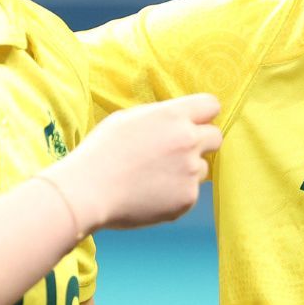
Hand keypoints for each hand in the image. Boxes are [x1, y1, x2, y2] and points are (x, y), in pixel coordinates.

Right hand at [42, 93, 221, 230]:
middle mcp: (188, 141)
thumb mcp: (128, 119)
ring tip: (152, 177)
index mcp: (173, 116)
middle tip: (177, 153)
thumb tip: (178, 119)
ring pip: (202, 168)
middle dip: (201, 143)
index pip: (211, 106)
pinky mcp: (187, 199)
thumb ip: (160, 117)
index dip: (203, 116)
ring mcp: (190, 172)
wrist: (87, 192)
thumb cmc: (101, 152)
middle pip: (216, 137)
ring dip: (186, 171)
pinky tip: (148, 194)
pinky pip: (189, 193)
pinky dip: (175, 194)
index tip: (194, 124)